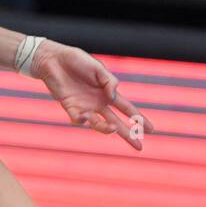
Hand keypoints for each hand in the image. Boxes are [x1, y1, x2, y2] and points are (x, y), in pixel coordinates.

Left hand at [29, 40, 154, 149]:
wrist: (53, 59)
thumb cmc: (77, 60)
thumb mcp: (98, 68)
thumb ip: (109, 81)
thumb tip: (114, 97)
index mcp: (107, 93)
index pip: (127, 108)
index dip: (139, 119)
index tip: (152, 130)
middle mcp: (98, 103)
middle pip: (117, 122)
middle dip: (129, 134)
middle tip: (140, 147)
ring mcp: (85, 107)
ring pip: (99, 124)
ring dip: (107, 129)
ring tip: (113, 128)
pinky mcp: (70, 107)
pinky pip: (79, 120)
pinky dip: (84, 121)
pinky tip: (87, 116)